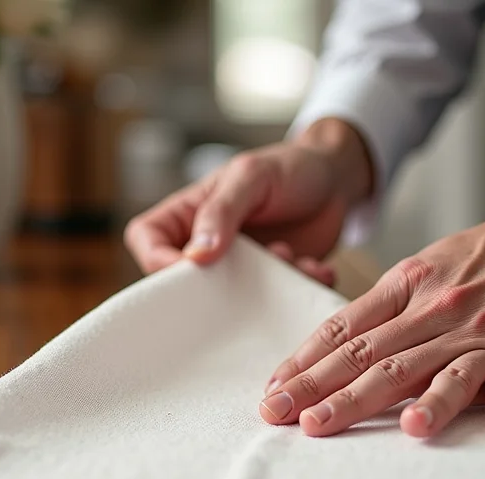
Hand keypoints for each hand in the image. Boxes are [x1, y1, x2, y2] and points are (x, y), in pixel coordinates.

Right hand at [124, 119, 373, 285]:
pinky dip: (294, 288)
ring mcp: (237, 269)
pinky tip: (312, 267)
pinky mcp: (268, 285)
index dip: (157, 262)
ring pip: (228, 302)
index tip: (191, 270)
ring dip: (261, 290)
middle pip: (181, 284)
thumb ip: (222, 211)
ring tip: (288, 256)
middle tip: (242, 281)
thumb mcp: (251, 177)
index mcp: (187, 215)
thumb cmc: (288, 167)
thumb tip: (196, 255)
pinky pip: (270, 306)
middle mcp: (206, 245)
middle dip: (213, 290)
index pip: (147, 241)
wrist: (337, 180)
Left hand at [259, 195, 484, 441]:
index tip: (273, 389)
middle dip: (324, 390)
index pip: (345, 329)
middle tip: (285, 417)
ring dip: (412, 402)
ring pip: (437, 371)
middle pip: (373, 356)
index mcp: (408, 287)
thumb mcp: (425, 268)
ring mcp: (482, 335)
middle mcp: (438, 312)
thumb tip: (332, 347)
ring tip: (383, 428)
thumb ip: (383, 308)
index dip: (305, 361)